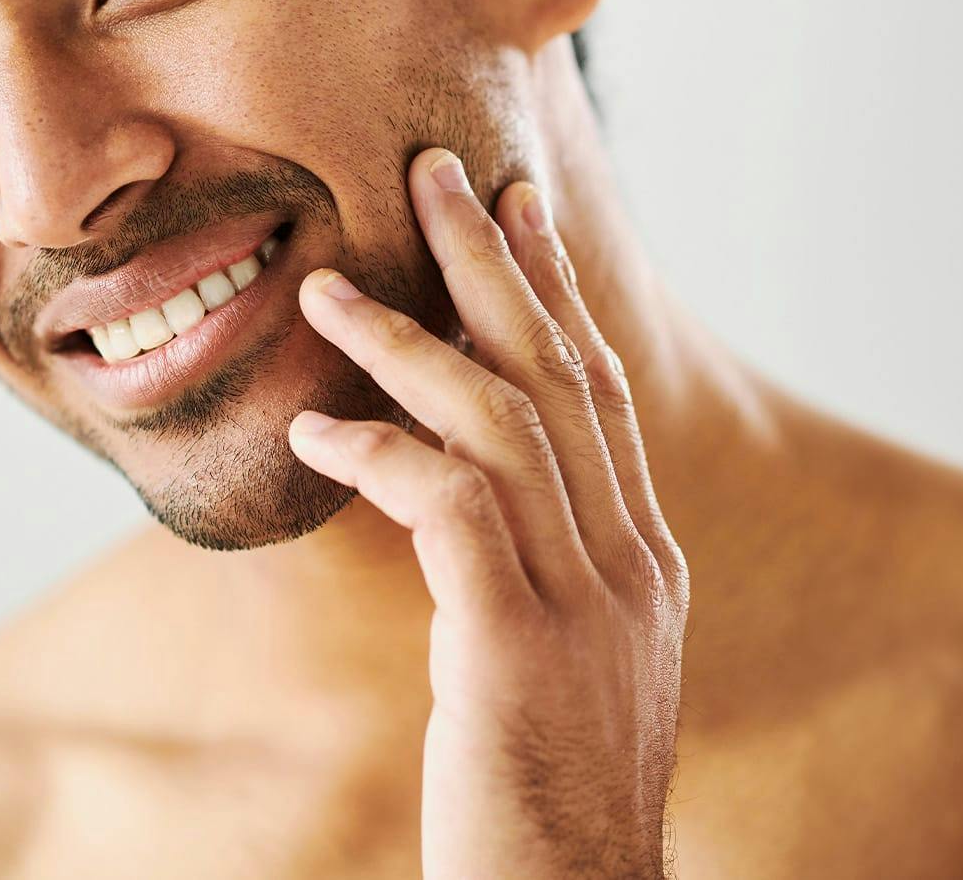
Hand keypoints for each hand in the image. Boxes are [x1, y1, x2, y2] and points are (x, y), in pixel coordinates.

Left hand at [287, 147, 688, 879]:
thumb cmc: (548, 790)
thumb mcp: (564, 660)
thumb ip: (541, 566)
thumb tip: (475, 491)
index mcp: (644, 559)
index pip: (601, 391)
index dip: (556, 290)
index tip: (518, 204)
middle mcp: (630, 562)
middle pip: (559, 372)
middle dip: (496, 262)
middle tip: (440, 172)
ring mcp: (585, 602)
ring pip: (501, 420)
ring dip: (410, 339)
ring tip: (326, 287)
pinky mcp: (516, 647)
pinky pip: (448, 507)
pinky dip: (383, 449)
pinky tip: (317, 425)